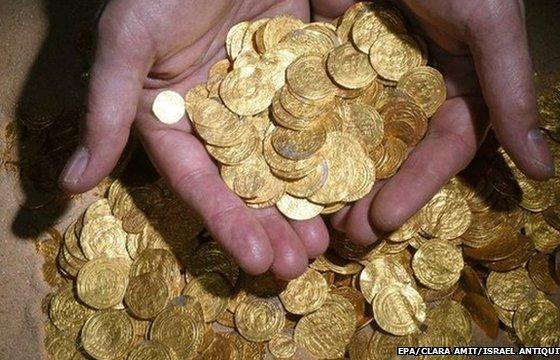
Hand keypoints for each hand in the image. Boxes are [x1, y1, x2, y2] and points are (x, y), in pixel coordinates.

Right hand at [58, 0, 337, 278]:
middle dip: (273, 226)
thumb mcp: (128, 41)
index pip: (200, 182)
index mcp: (176, 118)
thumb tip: (70, 183)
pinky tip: (354, 184)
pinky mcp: (298, 76)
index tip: (255, 262)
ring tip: (327, 240)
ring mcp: (262, 100)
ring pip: (286, 160)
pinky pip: (318, 119)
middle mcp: (220, 118)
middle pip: (248, 183)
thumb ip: (107, 109)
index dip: (226, 223)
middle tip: (299, 266)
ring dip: (306, 202)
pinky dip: (333, 152)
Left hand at [330, 0, 554, 243]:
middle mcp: (417, 84)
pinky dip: (306, 132)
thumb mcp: (489, 22)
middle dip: (372, 193)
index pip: (444, 146)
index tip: (386, 222)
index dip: (418, 187)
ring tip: (311, 212)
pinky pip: (318, 100)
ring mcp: (370, 72)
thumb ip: (512, 91)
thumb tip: (547, 171)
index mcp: (461, 80)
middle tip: (345, 233)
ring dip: (336, 173)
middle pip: (395, 151)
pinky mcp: (330, 57)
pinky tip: (287, 164)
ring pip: (353, 133)